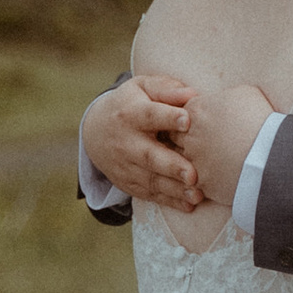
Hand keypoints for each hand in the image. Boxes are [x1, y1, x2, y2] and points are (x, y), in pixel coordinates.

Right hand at [83, 76, 201, 208]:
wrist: (95, 131)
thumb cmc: (131, 104)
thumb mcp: (142, 88)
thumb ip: (166, 89)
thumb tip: (192, 94)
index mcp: (131, 114)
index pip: (149, 115)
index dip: (167, 117)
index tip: (188, 120)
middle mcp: (126, 141)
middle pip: (148, 155)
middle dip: (171, 166)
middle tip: (193, 175)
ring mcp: (125, 165)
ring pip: (151, 179)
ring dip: (175, 189)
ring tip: (197, 195)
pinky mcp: (127, 182)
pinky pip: (149, 194)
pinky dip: (169, 201)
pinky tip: (188, 205)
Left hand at [183, 77, 277, 208]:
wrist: (270, 154)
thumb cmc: (260, 120)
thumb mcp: (245, 94)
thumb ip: (225, 96)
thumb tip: (223, 100)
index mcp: (196, 110)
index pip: (177, 111)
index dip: (185, 117)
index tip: (192, 122)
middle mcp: (188, 135)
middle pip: (172, 135)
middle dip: (180, 138)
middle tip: (192, 142)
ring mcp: (191, 159)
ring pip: (177, 161)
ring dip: (186, 161)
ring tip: (202, 162)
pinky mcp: (200, 182)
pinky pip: (190, 182)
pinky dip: (198, 181)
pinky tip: (208, 180)